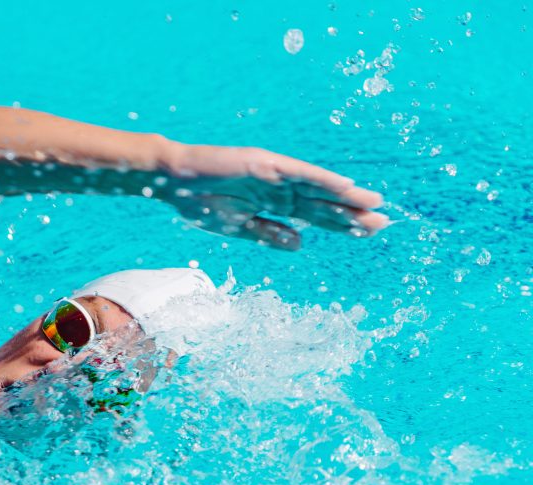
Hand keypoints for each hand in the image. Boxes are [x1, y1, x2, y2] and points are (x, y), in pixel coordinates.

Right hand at [161, 144, 388, 249]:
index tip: (367, 234)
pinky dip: (323, 180)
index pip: (314, 217)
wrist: (175, 182)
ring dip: (345, 196)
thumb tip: (300, 245)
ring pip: (318, 187)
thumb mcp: (238, 227)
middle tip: (383, 223)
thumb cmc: (201, 202)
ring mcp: (275, 175)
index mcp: (273, 204)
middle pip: (322, 203)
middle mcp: (280, 188)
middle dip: (351, 214)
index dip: (340, 225)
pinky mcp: (266, 164)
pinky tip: (345, 186)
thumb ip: (268, 234)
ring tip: (374, 204)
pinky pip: (301, 174)